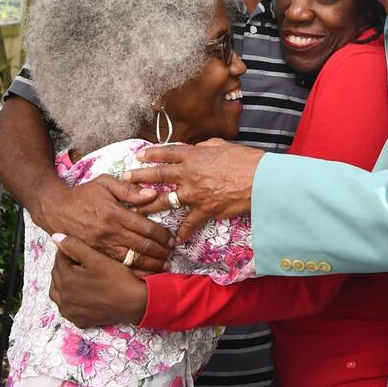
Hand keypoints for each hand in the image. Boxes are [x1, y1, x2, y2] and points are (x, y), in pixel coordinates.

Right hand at [32, 174, 174, 275]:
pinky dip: (132, 272)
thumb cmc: (84, 194)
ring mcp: (102, 246)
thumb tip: (153, 194)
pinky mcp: (95, 254)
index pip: (145, 227)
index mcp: (115, 213)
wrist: (56, 209)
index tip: (172, 239)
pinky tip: (144, 274)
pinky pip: (117, 266)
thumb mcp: (105, 183)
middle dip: (160, 252)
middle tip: (172, 254)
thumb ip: (129, 189)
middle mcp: (109, 232)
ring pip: (131, 259)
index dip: (162, 235)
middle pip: (141, 246)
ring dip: (150, 265)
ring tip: (164, 267)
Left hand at [49, 233, 149, 327]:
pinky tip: (78, 294)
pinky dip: (68, 299)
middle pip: (56, 276)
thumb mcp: (97, 259)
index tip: (77, 248)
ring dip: (62, 283)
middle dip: (64, 266)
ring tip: (76, 276)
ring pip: (57, 293)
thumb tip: (56, 237)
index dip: (67, 251)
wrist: (135, 303)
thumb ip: (75, 246)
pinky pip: (66, 308)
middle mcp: (64, 297)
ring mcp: (70, 311)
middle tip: (78, 261)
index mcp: (67, 279)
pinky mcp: (78, 321)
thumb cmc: (117, 279)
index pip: (59, 259)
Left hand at [126, 142, 264, 240]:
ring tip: (136, 210)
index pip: (168, 153)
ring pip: (166, 200)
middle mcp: (190, 174)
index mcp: (195, 155)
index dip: (152, 154)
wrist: (261, 180)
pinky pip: (190, 223)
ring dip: (150, 206)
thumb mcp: (224, 146)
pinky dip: (183, 232)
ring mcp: (195, 193)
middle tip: (126, 179)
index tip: (139, 156)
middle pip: (159, 175)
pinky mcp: (205, 209)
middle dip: (140, 177)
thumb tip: (198, 149)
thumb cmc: (247, 160)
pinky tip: (176, 240)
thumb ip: (207, 147)